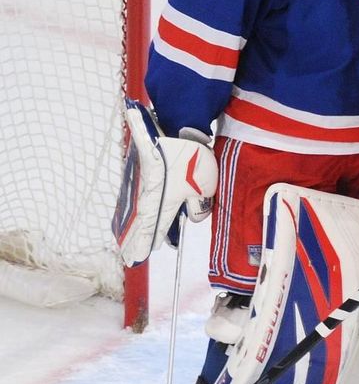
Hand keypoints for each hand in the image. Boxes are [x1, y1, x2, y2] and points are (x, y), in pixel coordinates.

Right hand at [113, 101, 217, 264]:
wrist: (174, 125)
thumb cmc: (191, 157)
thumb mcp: (206, 185)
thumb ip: (200, 206)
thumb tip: (192, 215)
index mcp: (159, 206)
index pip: (148, 234)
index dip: (142, 247)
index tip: (136, 259)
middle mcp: (143, 198)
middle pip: (135, 225)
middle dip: (132, 241)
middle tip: (128, 256)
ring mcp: (137, 184)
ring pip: (133, 210)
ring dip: (132, 225)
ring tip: (129, 238)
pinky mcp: (135, 172)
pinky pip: (133, 197)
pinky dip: (133, 208)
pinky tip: (136, 212)